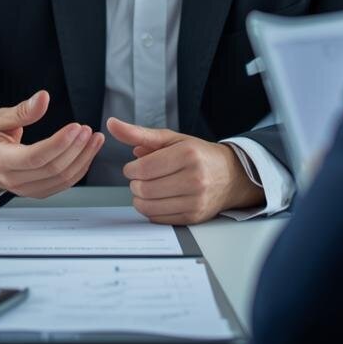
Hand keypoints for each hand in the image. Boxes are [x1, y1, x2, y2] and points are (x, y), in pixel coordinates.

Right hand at [0, 90, 103, 197]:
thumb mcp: (0, 119)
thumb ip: (22, 110)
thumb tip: (43, 97)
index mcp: (1, 160)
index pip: (34, 157)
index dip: (58, 143)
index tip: (75, 127)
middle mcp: (15, 180)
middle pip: (52, 169)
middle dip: (75, 148)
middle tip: (87, 130)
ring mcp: (28, 190)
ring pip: (62, 179)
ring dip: (83, 158)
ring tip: (94, 139)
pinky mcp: (40, 192)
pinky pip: (65, 184)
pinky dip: (81, 167)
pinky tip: (88, 151)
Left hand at [106, 118, 264, 223]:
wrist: (230, 175)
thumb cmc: (197, 154)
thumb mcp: (170, 139)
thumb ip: (138, 133)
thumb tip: (112, 124)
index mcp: (187, 154)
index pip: (144, 168)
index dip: (131, 169)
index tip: (133, 167)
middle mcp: (194, 178)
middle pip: (144, 189)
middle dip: (135, 183)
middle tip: (141, 178)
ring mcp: (196, 200)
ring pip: (148, 207)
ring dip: (140, 198)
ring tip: (147, 188)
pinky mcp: (194, 217)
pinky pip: (158, 219)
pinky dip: (152, 210)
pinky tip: (159, 199)